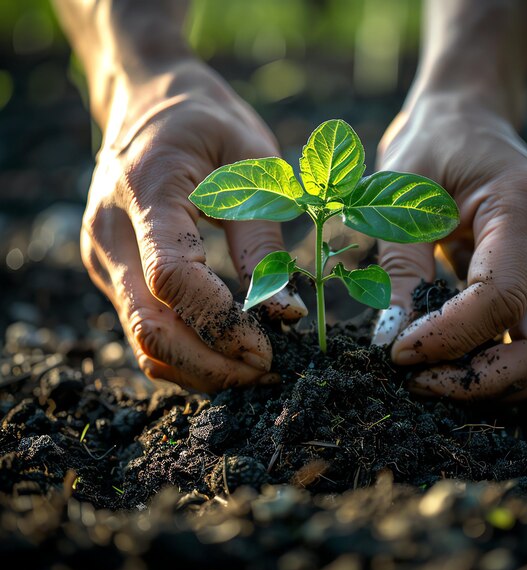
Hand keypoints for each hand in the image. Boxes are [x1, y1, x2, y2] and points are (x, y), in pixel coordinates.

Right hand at [82, 62, 305, 391]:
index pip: (172, 278)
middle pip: (150, 329)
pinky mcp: (113, 275)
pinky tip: (226, 355)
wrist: (146, 103)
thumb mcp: (251, 162)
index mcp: (145, 193)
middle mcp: (110, 235)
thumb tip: (285, 313)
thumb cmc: (206, 123)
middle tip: (268, 372)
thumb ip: (263, 239)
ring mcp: (104, 259)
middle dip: (213, 365)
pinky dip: (186, 355)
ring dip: (200, 369)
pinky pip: (146, 331)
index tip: (269, 347)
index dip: (221, 323)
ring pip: (144, 342)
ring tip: (254, 371)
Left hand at [372, 94, 526, 399]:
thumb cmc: (429, 148)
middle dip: (477, 381)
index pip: (500, 298)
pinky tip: (456, 365)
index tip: (397, 353)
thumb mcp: (398, 196)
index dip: (447, 339)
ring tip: (432, 378)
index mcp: (522, 206)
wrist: (467, 123)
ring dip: (493, 384)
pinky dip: (503, 369)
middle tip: (417, 383)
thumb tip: (393, 341)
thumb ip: (399, 267)